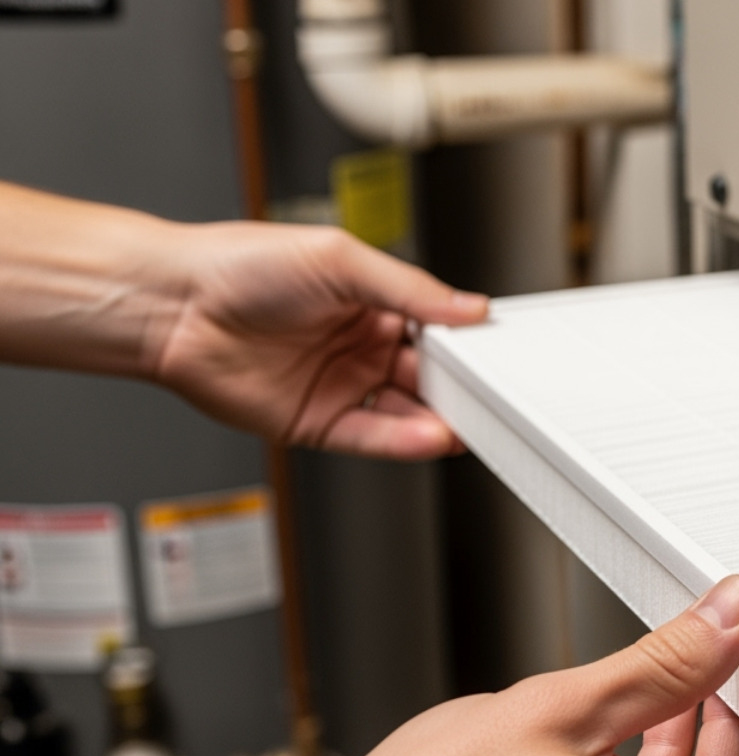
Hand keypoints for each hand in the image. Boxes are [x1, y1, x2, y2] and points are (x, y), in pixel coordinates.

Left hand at [147, 221, 487, 459]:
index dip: (464, 341)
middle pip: (428, 375)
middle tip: (492, 394)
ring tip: (469, 422)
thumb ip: (409, 288)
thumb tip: (468, 307)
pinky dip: (404, 440)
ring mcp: (341, 386)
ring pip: (406, 412)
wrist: (173, 306)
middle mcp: (360, 346)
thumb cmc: (239, 264)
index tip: (494, 351)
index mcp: (372, 302)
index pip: (435, 328)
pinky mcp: (318, 423)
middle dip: (460, 387)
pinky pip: (371, 437)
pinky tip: (431, 436)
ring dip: (440, 419)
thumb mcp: (340, 259)